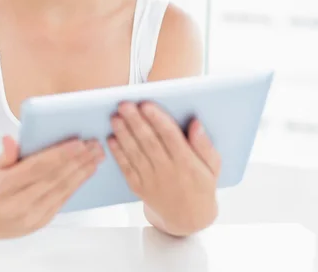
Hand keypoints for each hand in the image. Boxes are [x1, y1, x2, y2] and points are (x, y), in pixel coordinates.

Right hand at [0, 135, 103, 238]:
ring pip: (62, 190)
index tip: (78, 142)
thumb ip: (5, 155)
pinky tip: (86, 173)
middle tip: (94, 145)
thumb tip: (10, 138)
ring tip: (97, 157)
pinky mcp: (41, 223)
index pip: (36, 168)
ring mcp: (31, 216)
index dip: (59, 155)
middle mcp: (17, 204)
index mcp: (2, 187)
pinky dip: (76, 185)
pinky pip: (62, 201)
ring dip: (82, 172)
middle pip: (53, 178)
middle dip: (77, 160)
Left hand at [107, 101, 220, 235]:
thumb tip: (196, 123)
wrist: (188, 218)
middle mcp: (168, 171)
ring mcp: (152, 180)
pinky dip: (118, 153)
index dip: (158, 120)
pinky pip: (126, 168)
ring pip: (135, 153)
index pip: (171, 137)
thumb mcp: (212, 166)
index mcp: (187, 163)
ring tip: (115, 117)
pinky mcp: (139, 187)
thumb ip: (204, 145)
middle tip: (124, 105)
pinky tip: (111, 139)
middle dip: (135, 122)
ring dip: (123, 134)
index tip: (146, 104)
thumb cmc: (200, 186)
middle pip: (149, 142)